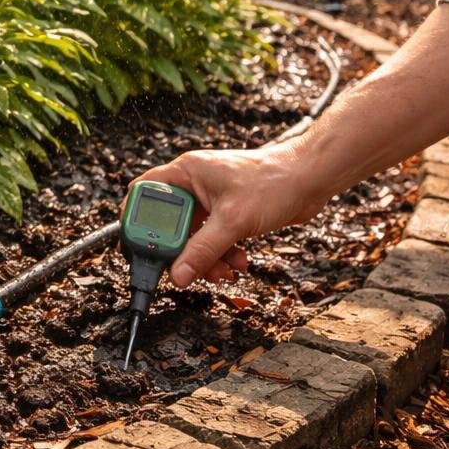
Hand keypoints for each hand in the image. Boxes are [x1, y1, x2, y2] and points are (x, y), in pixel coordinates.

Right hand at [132, 142, 328, 288]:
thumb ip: (202, 251)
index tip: (141, 247)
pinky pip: (213, 238)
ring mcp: (211, 199)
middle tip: (186, 268)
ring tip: (223, 270)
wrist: (311, 179)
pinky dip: (222, 253)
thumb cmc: (274, 182)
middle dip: (180, 249)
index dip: (138, 220)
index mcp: (186, 173)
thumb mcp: (233, 221)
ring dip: (205, 257)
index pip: (145, 193)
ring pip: (193, 235)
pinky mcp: (227, 212)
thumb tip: (178, 275)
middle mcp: (194, 184)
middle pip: (169, 222)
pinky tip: (238, 261)